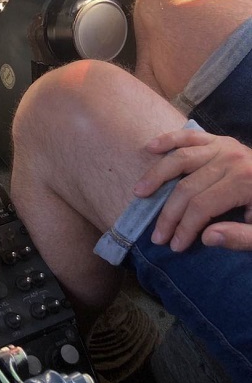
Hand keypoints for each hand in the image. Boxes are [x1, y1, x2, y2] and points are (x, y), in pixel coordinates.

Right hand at [132, 129, 251, 251]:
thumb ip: (241, 238)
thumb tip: (206, 238)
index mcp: (244, 181)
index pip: (201, 206)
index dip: (185, 227)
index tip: (173, 246)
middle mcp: (231, 159)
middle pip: (187, 186)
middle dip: (169, 213)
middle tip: (156, 235)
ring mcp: (225, 146)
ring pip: (181, 158)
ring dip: (157, 175)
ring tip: (140, 193)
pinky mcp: (220, 140)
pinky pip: (190, 136)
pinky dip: (169, 139)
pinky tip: (150, 147)